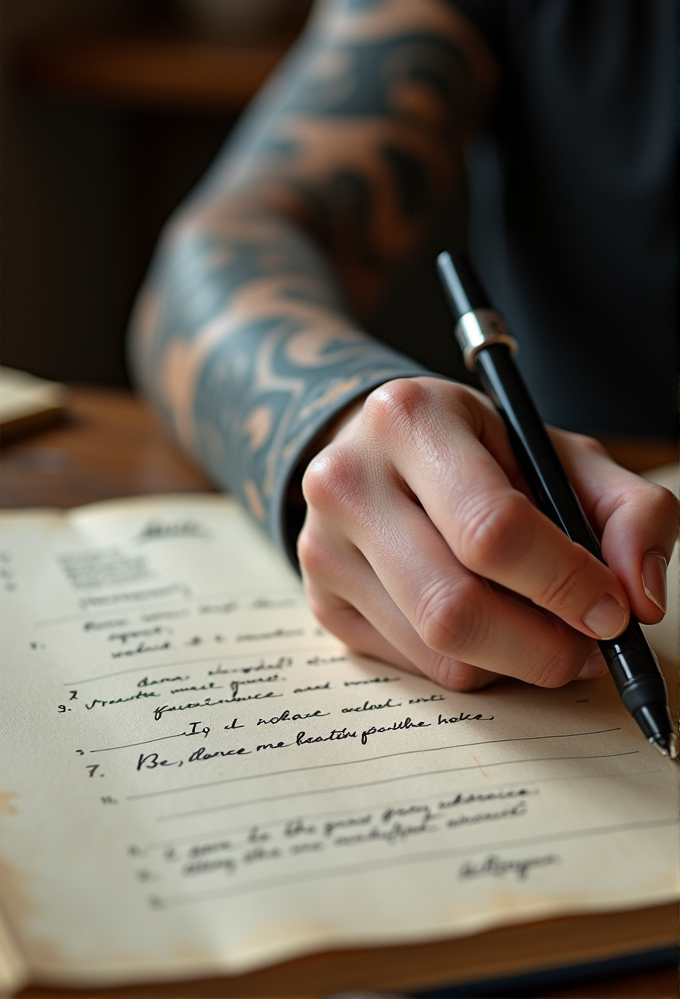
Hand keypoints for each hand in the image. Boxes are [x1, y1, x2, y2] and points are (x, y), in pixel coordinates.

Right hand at [297, 377, 677, 689]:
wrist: (380, 449)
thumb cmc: (481, 452)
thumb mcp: (560, 452)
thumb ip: (628, 510)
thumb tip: (639, 599)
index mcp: (409, 419)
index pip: (491, 528)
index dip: (564, 582)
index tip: (612, 612)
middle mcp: (347, 481)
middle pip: (454, 606)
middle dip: (543, 648)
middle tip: (590, 649)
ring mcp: (322, 546)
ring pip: (436, 650)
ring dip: (514, 662)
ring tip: (545, 634)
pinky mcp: (321, 600)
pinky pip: (415, 666)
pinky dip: (472, 663)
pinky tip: (490, 627)